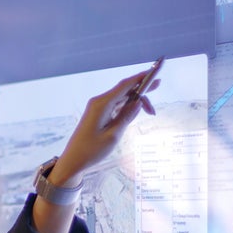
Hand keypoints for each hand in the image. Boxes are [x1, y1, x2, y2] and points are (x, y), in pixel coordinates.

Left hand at [47, 71, 159, 186]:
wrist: (74, 160)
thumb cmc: (91, 150)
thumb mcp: (113, 135)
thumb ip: (126, 117)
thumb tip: (138, 102)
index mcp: (101, 104)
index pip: (124, 85)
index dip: (140, 78)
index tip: (154, 72)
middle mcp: (99, 102)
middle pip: (124, 90)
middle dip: (141, 88)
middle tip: (159, 84)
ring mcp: (98, 108)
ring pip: (121, 98)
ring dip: (136, 101)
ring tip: (151, 111)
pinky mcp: (98, 114)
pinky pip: (116, 105)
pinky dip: (127, 107)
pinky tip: (137, 112)